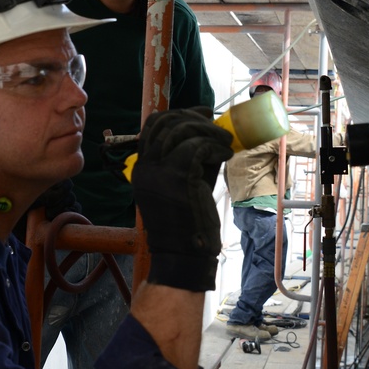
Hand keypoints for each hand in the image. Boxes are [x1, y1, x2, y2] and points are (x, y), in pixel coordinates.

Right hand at [132, 107, 232, 290]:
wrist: (183, 254)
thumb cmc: (188, 221)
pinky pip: (197, 147)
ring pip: (181, 131)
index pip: (152, 126)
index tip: (203, 114)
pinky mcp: (177, 178)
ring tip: (225, 141)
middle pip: (166, 123)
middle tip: (216, 125)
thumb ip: (190, 157)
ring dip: (208, 131)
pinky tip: (226, 153)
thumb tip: (210, 132)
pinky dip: (216, 146)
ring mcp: (158, 172)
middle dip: (194, 118)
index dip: (178, 114)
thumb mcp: (184, 182)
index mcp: (142, 168)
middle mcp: (145, 167)